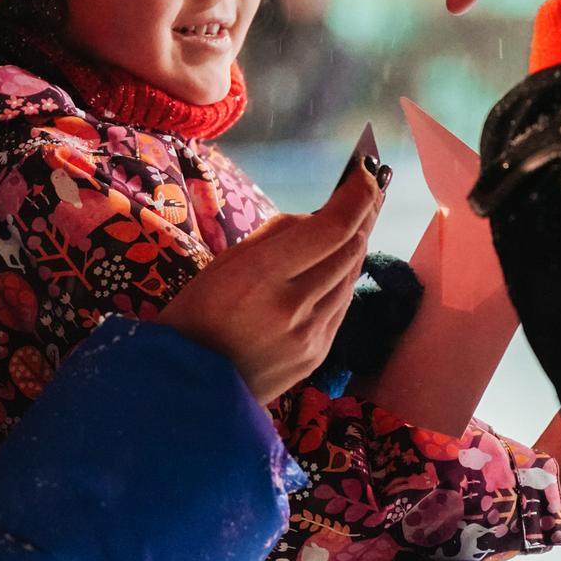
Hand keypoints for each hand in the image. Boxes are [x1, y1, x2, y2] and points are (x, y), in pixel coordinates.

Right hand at [159, 163, 383, 404]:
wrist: (190, 387)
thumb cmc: (196, 315)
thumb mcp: (223, 264)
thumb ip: (273, 238)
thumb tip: (315, 219)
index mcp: (261, 276)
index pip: (330, 229)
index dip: (357, 197)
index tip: (367, 173)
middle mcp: (294, 305)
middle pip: (349, 250)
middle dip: (364, 214)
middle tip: (370, 188)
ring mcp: (311, 335)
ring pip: (350, 277)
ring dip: (357, 244)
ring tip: (359, 218)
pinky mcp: (319, 354)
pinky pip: (342, 305)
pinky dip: (344, 277)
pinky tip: (340, 262)